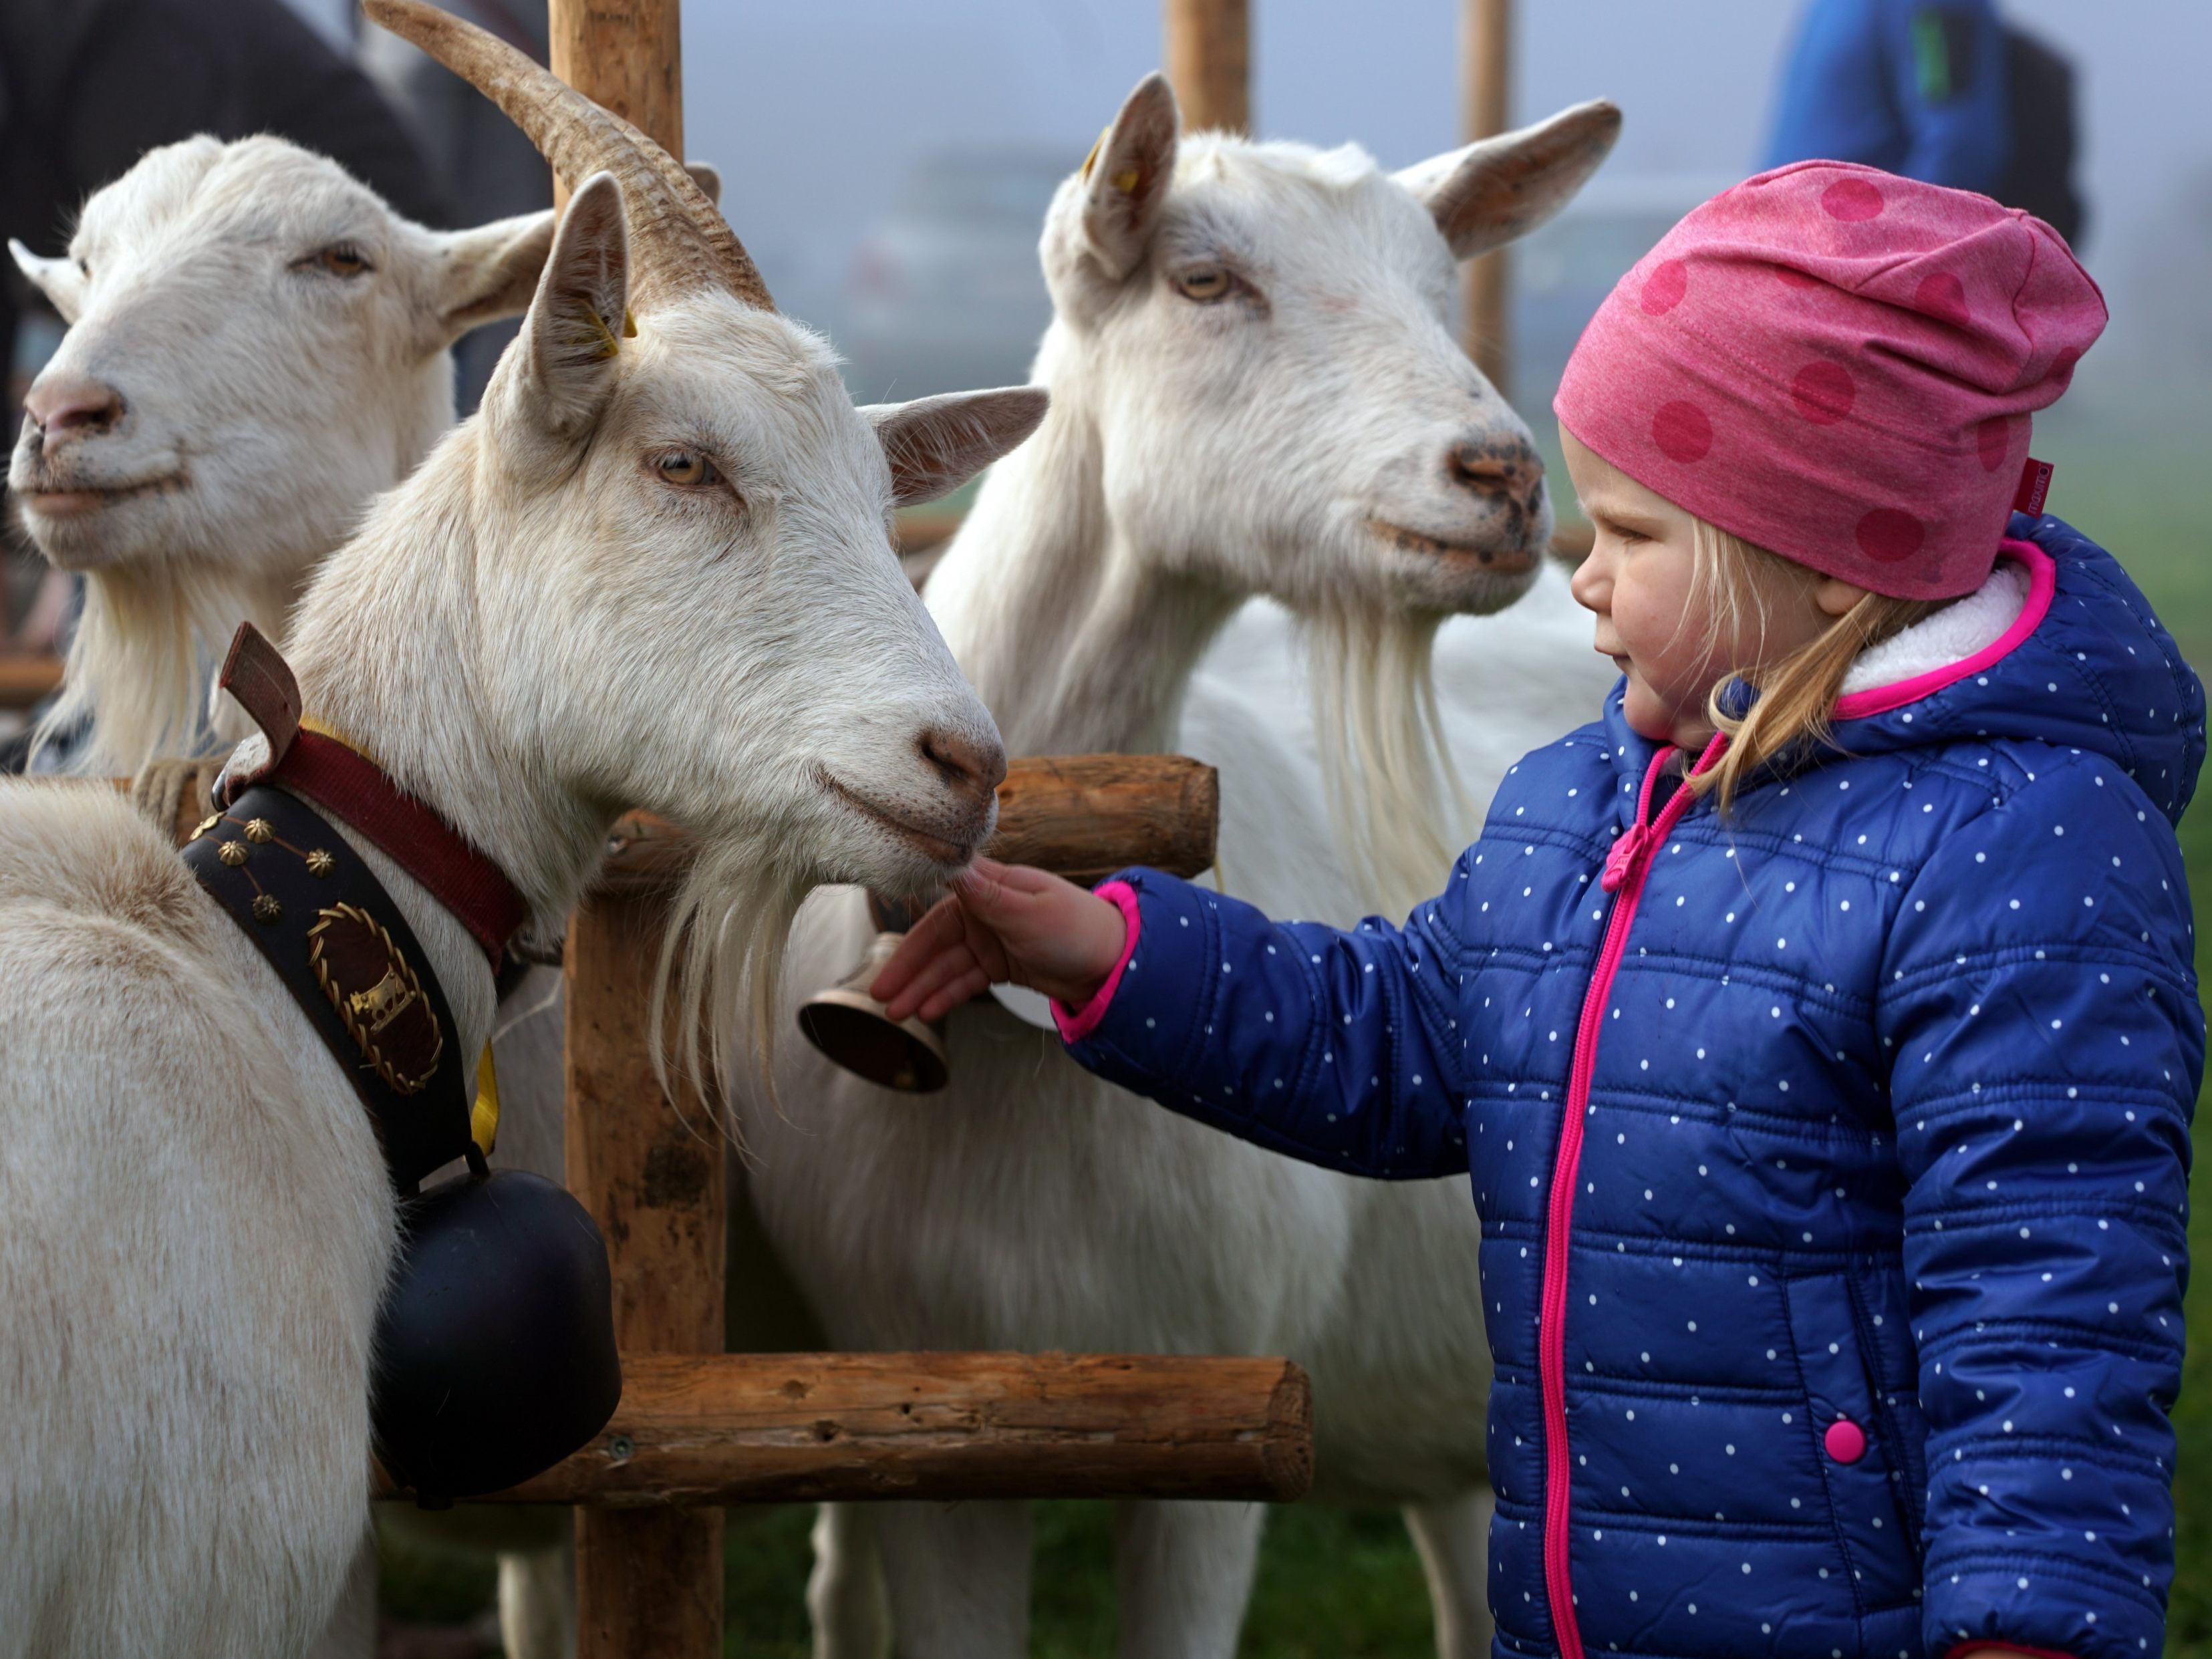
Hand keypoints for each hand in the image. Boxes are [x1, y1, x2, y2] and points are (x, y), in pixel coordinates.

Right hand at [871, 857, 1128, 1022]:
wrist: (1115, 964)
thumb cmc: (1077, 928)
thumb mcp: (1027, 912)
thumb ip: (984, 894)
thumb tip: (948, 862)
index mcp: (992, 885)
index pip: (940, 896)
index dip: (908, 914)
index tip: (877, 929)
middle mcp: (987, 909)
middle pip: (935, 938)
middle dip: (907, 966)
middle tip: (878, 993)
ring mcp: (992, 938)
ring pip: (947, 964)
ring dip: (922, 988)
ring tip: (896, 1014)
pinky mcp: (1001, 964)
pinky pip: (965, 980)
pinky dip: (947, 995)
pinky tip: (928, 1011)